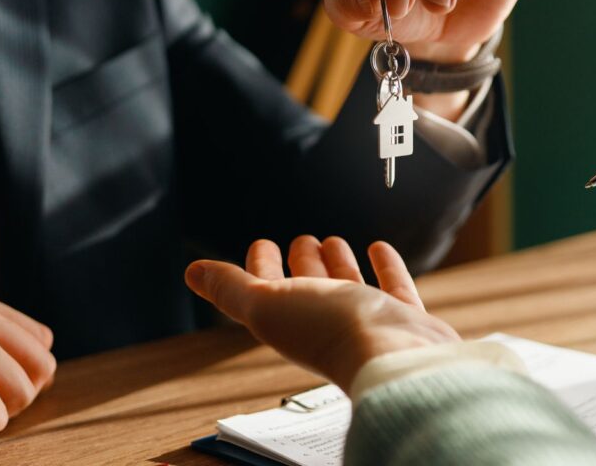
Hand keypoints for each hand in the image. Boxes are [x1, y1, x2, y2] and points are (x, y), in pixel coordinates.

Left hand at [185, 236, 459, 391]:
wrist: (395, 357)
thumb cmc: (331, 333)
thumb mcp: (266, 304)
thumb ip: (230, 288)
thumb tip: (192, 273)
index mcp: (289, 320)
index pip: (268, 288)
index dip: (261, 265)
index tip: (261, 244)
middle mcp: (327, 321)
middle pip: (309, 286)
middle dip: (302, 261)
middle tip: (302, 240)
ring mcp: (367, 321)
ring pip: (348, 286)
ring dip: (338, 262)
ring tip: (333, 241)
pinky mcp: (403, 318)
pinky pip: (393, 287)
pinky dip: (386, 266)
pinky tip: (380, 248)